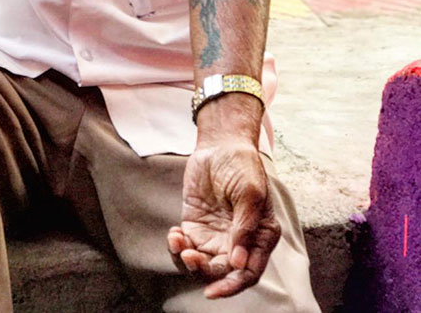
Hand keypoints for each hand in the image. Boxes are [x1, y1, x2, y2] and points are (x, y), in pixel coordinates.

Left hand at [167, 141, 280, 298]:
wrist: (220, 144)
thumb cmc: (242, 166)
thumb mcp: (249, 193)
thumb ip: (245, 228)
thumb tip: (237, 263)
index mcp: (260, 237)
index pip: (248, 273)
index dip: (232, 286)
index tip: (212, 291)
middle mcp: (239, 242)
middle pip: (222, 272)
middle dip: (204, 270)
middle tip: (189, 255)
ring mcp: (216, 235)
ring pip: (201, 263)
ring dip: (187, 260)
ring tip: (177, 241)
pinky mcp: (196, 225)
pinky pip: (185, 246)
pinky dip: (177, 247)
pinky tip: (173, 233)